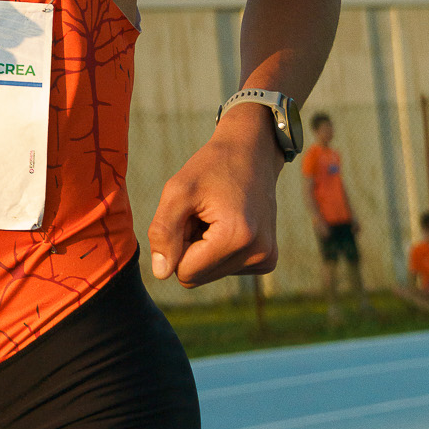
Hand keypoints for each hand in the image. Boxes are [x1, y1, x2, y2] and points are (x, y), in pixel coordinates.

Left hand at [148, 105, 282, 286]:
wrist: (252, 152)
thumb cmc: (212, 167)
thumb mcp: (177, 190)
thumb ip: (163, 232)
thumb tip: (161, 273)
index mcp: (237, 238)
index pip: (185, 273)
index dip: (176, 244)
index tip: (188, 215)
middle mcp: (258, 254)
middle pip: (197, 277)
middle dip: (190, 248)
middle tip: (200, 214)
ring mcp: (266, 258)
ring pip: (210, 274)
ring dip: (203, 247)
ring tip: (215, 215)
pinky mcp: (267, 259)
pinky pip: (226, 269)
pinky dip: (219, 248)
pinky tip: (228, 221)